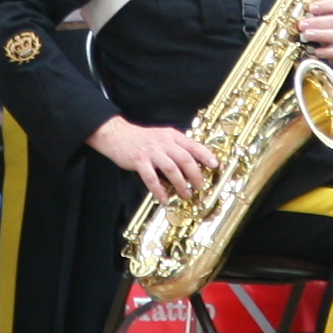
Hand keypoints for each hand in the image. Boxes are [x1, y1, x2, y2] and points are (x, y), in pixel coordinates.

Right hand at [93, 116, 218, 197]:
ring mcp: (151, 152)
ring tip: (185, 195)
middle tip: (199, 187)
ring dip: (180, 184)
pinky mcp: (139, 161)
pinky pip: (152, 178)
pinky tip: (164, 198)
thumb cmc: (142, 139)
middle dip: (195, 175)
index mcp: (172, 136)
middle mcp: (164, 142)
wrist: (117, 134)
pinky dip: (159, 190)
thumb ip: (176, 146)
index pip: (193, 145)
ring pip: (172, 169)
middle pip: (185, 159)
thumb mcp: (162, 137)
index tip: (215, 165)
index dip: (206, 155)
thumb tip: (193, 162)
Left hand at [295, 0, 332, 70]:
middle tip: (302, 25)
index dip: (324, 5)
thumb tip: (300, 16)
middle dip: (317, 22)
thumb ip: (317, 16)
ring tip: (306, 35)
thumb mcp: (327, 20)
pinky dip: (328, 52)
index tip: (310, 8)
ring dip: (320, 35)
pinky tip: (317, 52)